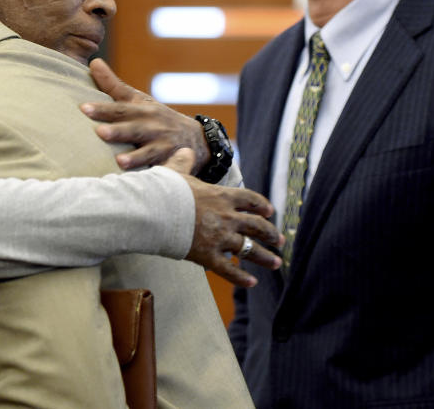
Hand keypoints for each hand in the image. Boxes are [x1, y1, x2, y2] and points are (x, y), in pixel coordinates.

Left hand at [82, 58, 209, 172]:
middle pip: (134, 128)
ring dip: (136, 156)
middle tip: (99, 132)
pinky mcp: (172, 164)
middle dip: (118, 131)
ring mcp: (164, 145)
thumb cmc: (155, 118)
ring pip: (150, 151)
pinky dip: (158, 175)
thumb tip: (92, 62)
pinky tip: (146, 183)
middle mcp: (153, 126)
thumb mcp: (138, 100)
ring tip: (120, 161)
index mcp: (141, 110)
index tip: (84, 108)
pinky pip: (165, 171)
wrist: (194, 138)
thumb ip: (113, 85)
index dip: (103, 108)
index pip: (120, 108)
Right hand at [161, 149, 282, 287]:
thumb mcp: (176, 171)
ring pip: (249, 249)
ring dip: (265, 257)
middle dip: (271, 234)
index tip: (270, 211)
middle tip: (280, 240)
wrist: (153, 210)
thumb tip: (185, 150)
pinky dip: (241, 278)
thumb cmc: (164, 190)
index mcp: (222, 196)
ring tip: (276, 263)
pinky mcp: (208, 255)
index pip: (250, 199)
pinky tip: (252, 283)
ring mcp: (219, 238)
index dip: (262, 205)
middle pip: (256, 226)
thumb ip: (183, 161)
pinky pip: (229, 269)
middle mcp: (226, 217)